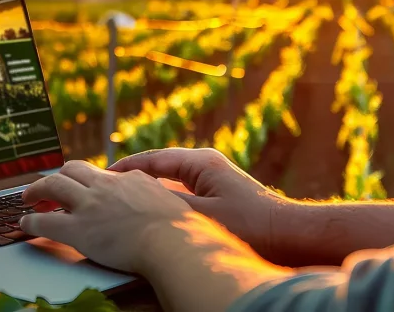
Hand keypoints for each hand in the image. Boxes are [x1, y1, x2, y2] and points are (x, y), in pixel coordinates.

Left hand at [20, 160, 192, 272]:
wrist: (173, 242)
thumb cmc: (180, 230)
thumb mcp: (171, 200)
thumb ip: (156, 196)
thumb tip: (159, 201)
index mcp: (129, 179)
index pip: (101, 173)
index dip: (86, 179)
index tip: (82, 185)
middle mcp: (105, 186)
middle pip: (71, 169)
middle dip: (57, 176)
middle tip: (48, 188)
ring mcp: (90, 206)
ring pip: (52, 186)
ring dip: (36, 191)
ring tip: (28, 199)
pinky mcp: (78, 230)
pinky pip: (45, 223)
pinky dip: (30, 222)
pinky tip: (25, 225)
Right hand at [110, 148, 292, 260]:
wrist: (291, 234)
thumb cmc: (252, 225)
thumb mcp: (203, 217)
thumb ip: (168, 207)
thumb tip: (137, 202)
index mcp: (200, 162)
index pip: (152, 160)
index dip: (125, 168)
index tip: (102, 175)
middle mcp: (206, 164)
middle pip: (160, 167)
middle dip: (134, 176)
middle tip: (107, 187)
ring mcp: (214, 178)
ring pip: (171, 180)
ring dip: (149, 188)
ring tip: (124, 198)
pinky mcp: (221, 193)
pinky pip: (183, 191)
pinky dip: (165, 198)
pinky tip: (155, 212)